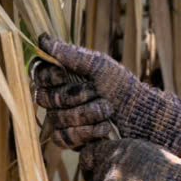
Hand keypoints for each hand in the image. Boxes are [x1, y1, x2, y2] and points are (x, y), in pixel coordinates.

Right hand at [33, 36, 180, 155]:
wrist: (141, 115)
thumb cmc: (121, 86)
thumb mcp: (98, 66)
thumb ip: (70, 55)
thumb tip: (42, 39)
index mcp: (63, 78)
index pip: (39, 76)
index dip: (48, 76)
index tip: (62, 74)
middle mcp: (59, 99)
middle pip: (44, 98)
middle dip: (72, 96)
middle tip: (96, 92)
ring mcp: (63, 121)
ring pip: (57, 119)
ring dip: (86, 114)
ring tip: (108, 110)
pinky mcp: (71, 141)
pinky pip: (63, 139)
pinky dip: (85, 133)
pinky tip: (104, 129)